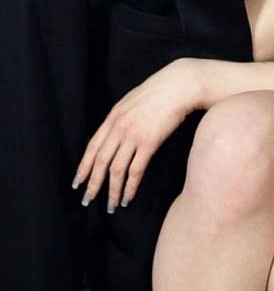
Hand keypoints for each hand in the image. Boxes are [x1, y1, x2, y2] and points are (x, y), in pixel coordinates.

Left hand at [72, 58, 203, 211]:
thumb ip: (121, 117)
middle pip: (100, 161)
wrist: (179, 85)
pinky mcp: (149, 142)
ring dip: (111, 190)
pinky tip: (128, 196)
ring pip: (116, 169)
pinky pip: (135, 170)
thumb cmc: (160, 91)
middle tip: (87, 200)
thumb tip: (115, 133)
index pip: (92, 147)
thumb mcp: (132, 101)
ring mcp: (133, 135)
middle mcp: (119, 127)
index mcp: (113, 117)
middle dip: (93, 184)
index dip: (84, 167)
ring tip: (110, 206)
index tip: (78, 182)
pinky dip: (130, 186)